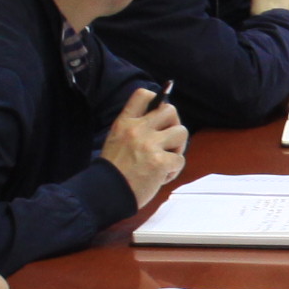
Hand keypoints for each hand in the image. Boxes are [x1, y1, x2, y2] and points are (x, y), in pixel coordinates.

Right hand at [103, 86, 189, 207]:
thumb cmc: (114, 170)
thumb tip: (161, 119)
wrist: (107, 193)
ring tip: (165, 160)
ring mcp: (149, 145)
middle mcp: (137, 129)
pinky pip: (180, 160)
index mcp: (125, 122)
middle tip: (168, 141)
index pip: (143, 94)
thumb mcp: (117, 139)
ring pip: (181, 132)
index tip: (159, 116)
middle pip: (170, 110)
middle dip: (174, 125)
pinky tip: (160, 177)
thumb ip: (135, 127)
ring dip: (178, 148)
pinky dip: (173, 170)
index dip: (158, 100)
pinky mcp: (159, 162)